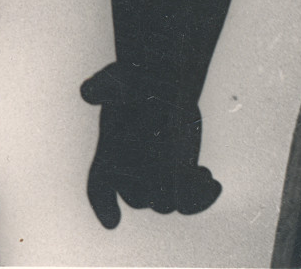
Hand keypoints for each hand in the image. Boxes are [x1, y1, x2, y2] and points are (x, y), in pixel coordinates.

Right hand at [80, 64, 221, 228]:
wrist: (159, 83)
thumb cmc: (132, 82)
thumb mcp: (117, 80)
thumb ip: (105, 87)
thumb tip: (87, 92)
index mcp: (109, 157)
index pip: (99, 186)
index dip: (104, 203)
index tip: (113, 220)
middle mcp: (129, 175)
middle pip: (140, 197)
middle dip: (159, 190)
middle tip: (181, 173)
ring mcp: (154, 178)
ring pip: (166, 204)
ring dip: (185, 197)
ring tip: (204, 178)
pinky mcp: (178, 176)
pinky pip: (187, 201)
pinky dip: (201, 198)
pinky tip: (214, 184)